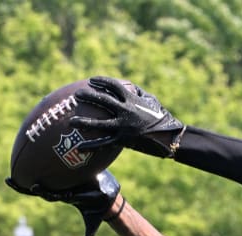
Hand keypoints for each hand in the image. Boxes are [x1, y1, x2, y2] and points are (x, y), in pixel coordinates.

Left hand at [5, 170, 120, 235]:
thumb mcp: (94, 219)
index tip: (33, 187)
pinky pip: (55, 167)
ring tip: (16, 165)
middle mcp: (60, 189)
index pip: (49, 194)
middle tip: (9, 180)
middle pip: (38, 187)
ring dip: (29, 172)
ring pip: (44, 176)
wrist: (104, 200)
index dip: (41, 191)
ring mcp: (63, 181)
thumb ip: (90, 229)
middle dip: (23, 186)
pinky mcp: (70, 173)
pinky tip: (41, 151)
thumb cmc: (98, 209)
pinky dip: (48, 161)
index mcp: (65, 197)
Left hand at [70, 76, 184, 157]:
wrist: (169, 137)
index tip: (92, 80)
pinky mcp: (123, 140)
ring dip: (84, 122)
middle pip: (103, 100)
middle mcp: (126, 111)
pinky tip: (79, 148)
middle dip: (88, 96)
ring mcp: (123, 126)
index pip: (114, 86)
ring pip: (99, 123)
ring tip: (72, 122)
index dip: (102, 81)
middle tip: (77, 95)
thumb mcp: (153, 102)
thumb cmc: (162, 119)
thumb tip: (130, 87)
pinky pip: (104, 143)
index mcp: (133, 100)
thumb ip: (139, 94)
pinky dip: (91, 146)